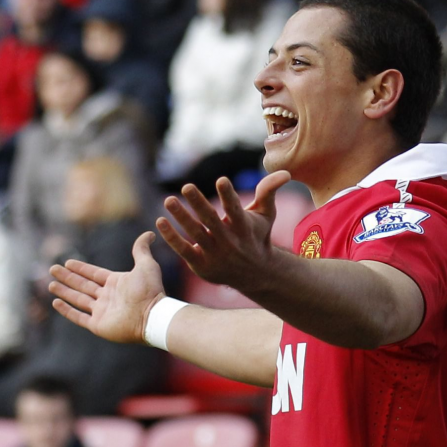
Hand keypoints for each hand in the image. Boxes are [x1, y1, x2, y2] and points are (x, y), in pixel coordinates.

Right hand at [49, 232, 164, 343]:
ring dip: (64, 292)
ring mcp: (102, 311)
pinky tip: (56, 302)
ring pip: (78, 300)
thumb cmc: (150, 290)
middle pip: (83, 285)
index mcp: (116, 283)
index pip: (94, 274)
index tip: (68, 262)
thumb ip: (142, 249)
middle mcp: (108, 297)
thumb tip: (149, 233)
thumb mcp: (146, 264)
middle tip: (52, 269)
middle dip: (67, 277)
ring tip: (51, 284)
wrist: (152, 315)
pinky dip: (67, 311)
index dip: (81, 268)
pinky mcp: (98, 325)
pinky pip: (79, 317)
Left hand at [157, 171, 290, 293]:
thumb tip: (286, 173)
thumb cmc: (257, 236)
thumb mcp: (266, 214)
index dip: (228, 195)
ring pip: (195, 234)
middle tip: (186, 186)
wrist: (254, 274)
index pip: (235, 209)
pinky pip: (183, 250)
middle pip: (211, 221)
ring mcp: (215, 255)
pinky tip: (160, 221)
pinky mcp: (201, 265)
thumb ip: (269, 191)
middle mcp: (229, 242)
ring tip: (169, 200)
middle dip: (199, 203)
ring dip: (181, 217)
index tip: (221, 180)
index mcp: (244, 227)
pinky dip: (171, 237)